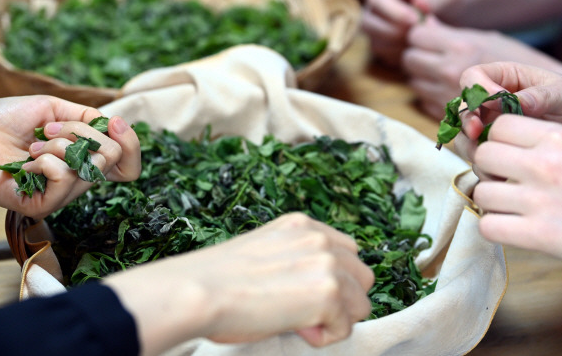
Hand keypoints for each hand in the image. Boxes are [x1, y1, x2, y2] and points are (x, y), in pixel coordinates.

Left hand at [0, 95, 139, 218]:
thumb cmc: (0, 122)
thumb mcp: (51, 109)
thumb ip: (85, 116)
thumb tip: (112, 124)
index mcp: (83, 159)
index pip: (127, 164)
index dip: (130, 143)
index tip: (113, 122)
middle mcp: (77, 180)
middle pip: (114, 158)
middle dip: (83, 131)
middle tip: (49, 130)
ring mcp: (61, 195)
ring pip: (89, 165)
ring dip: (59, 143)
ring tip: (31, 146)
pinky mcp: (43, 205)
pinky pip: (64, 177)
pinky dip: (45, 160)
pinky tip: (25, 163)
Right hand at [105, 213, 374, 355]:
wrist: (199, 291)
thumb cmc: (218, 281)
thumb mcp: (265, 254)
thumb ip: (297, 261)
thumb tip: (314, 293)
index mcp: (301, 225)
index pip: (346, 251)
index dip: (332, 279)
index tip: (304, 295)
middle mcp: (318, 237)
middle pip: (362, 275)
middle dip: (341, 299)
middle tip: (305, 313)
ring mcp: (327, 263)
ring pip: (361, 303)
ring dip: (335, 319)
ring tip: (300, 323)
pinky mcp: (328, 293)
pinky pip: (346, 326)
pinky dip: (325, 336)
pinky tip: (297, 330)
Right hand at [361, 0, 463, 66]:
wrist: (452, 12)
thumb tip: (419, 5)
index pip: (376, 0)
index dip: (393, 12)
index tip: (416, 20)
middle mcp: (375, 7)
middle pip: (368, 24)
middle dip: (393, 32)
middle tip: (418, 34)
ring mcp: (376, 28)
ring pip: (375, 43)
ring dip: (397, 46)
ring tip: (422, 42)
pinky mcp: (383, 45)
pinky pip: (384, 56)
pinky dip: (401, 57)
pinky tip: (420, 51)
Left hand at [403, 17, 561, 117]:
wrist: (542, 99)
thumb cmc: (513, 62)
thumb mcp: (485, 38)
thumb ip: (449, 33)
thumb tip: (424, 20)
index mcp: (460, 46)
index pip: (415, 36)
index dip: (420, 37)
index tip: (429, 40)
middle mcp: (449, 71)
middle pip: (409, 59)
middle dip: (418, 57)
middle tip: (433, 57)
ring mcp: (446, 96)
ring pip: (414, 83)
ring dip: (424, 78)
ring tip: (444, 76)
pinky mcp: (447, 117)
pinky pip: (424, 102)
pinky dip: (431, 98)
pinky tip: (449, 93)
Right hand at [454, 62, 561, 161]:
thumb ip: (539, 96)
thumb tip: (514, 102)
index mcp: (503, 77)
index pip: (472, 77)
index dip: (476, 89)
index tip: (495, 102)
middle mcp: (489, 101)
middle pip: (462, 108)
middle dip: (466, 120)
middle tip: (477, 132)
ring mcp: (489, 124)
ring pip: (463, 135)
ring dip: (470, 145)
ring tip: (486, 154)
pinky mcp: (493, 146)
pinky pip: (477, 155)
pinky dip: (481, 163)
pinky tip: (498, 168)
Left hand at [466, 115, 561, 267]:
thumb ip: (552, 144)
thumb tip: (506, 139)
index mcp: (561, 138)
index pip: (501, 126)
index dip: (499, 141)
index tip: (509, 156)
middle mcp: (546, 164)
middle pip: (483, 155)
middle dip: (489, 170)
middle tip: (506, 183)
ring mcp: (539, 200)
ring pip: (481, 192)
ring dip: (491, 203)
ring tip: (512, 209)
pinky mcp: (539, 235)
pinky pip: (487, 226)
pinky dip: (495, 229)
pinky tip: (514, 229)